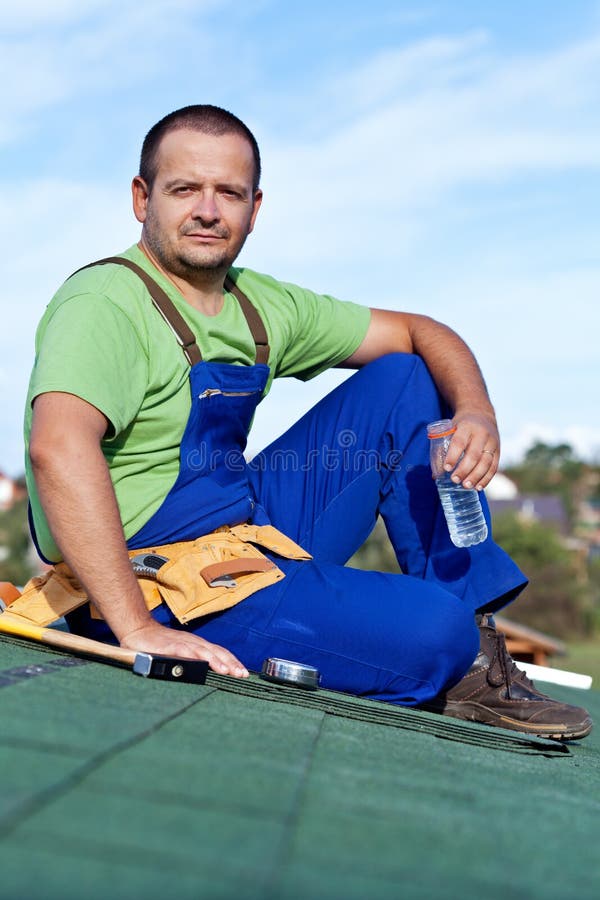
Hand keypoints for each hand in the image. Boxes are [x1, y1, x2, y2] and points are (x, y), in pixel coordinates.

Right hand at [120, 620, 248, 677]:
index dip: (232, 661)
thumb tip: (205, 674)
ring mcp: (181, 643)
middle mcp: (192, 642)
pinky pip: (184, 650)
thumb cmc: (159, 644)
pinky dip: (194, 656)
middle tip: (242, 675)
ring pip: (204, 651)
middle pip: (216, 651)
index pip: (219, 652)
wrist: (138, 630)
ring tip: (227, 671)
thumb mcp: (180, 652)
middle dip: (231, 663)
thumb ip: (191, 660)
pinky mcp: (168, 646)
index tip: (243, 673)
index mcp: (197, 644)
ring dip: (216, 661)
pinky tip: (202, 664)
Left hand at [443, 411, 499, 490]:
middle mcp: (481, 434)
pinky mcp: (498, 451)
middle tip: (455, 480)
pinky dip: (486, 478)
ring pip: (486, 462)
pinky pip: (494, 467)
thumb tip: (435, 475)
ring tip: (466, 486)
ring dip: (476, 476)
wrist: (481, 414)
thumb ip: (442, 448)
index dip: (453, 456)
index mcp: (466, 426)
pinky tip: (478, 487)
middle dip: (464, 469)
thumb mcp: (450, 429)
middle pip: (474, 454)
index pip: (459, 442)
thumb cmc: (460, 426)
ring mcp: (492, 442)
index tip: (446, 468)